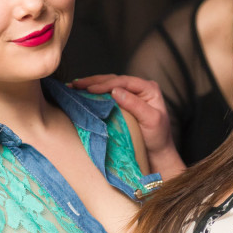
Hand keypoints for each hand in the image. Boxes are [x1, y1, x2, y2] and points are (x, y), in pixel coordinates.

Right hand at [71, 74, 185, 178]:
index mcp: (149, 88)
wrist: (157, 153)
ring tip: (74, 86)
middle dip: (93, 81)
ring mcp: (130, 95)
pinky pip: (106, 95)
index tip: (90, 89)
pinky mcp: (122, 103)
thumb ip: (135, 104)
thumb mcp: (151, 121)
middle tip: (75, 84)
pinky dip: (93, 94)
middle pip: (113, 80)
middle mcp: (139, 88)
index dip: (106, 83)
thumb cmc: (158, 138)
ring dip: (90, 85)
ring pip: (108, 85)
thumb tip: (115, 91)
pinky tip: (81, 93)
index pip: (124, 81)